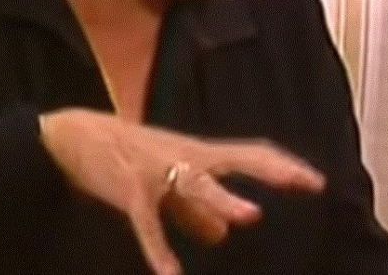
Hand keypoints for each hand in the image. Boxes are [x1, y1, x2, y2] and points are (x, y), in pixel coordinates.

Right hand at [38, 108, 324, 274]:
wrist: (71, 136)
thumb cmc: (121, 155)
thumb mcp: (163, 180)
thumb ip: (192, 210)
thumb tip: (222, 234)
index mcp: (193, 152)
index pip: (247, 152)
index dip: (281, 165)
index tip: (316, 181)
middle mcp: (182, 157)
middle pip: (235, 158)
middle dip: (272, 170)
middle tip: (307, 182)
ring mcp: (155, 172)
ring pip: (194, 184)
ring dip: (220, 199)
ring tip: (248, 215)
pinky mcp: (129, 191)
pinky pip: (147, 225)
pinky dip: (158, 251)